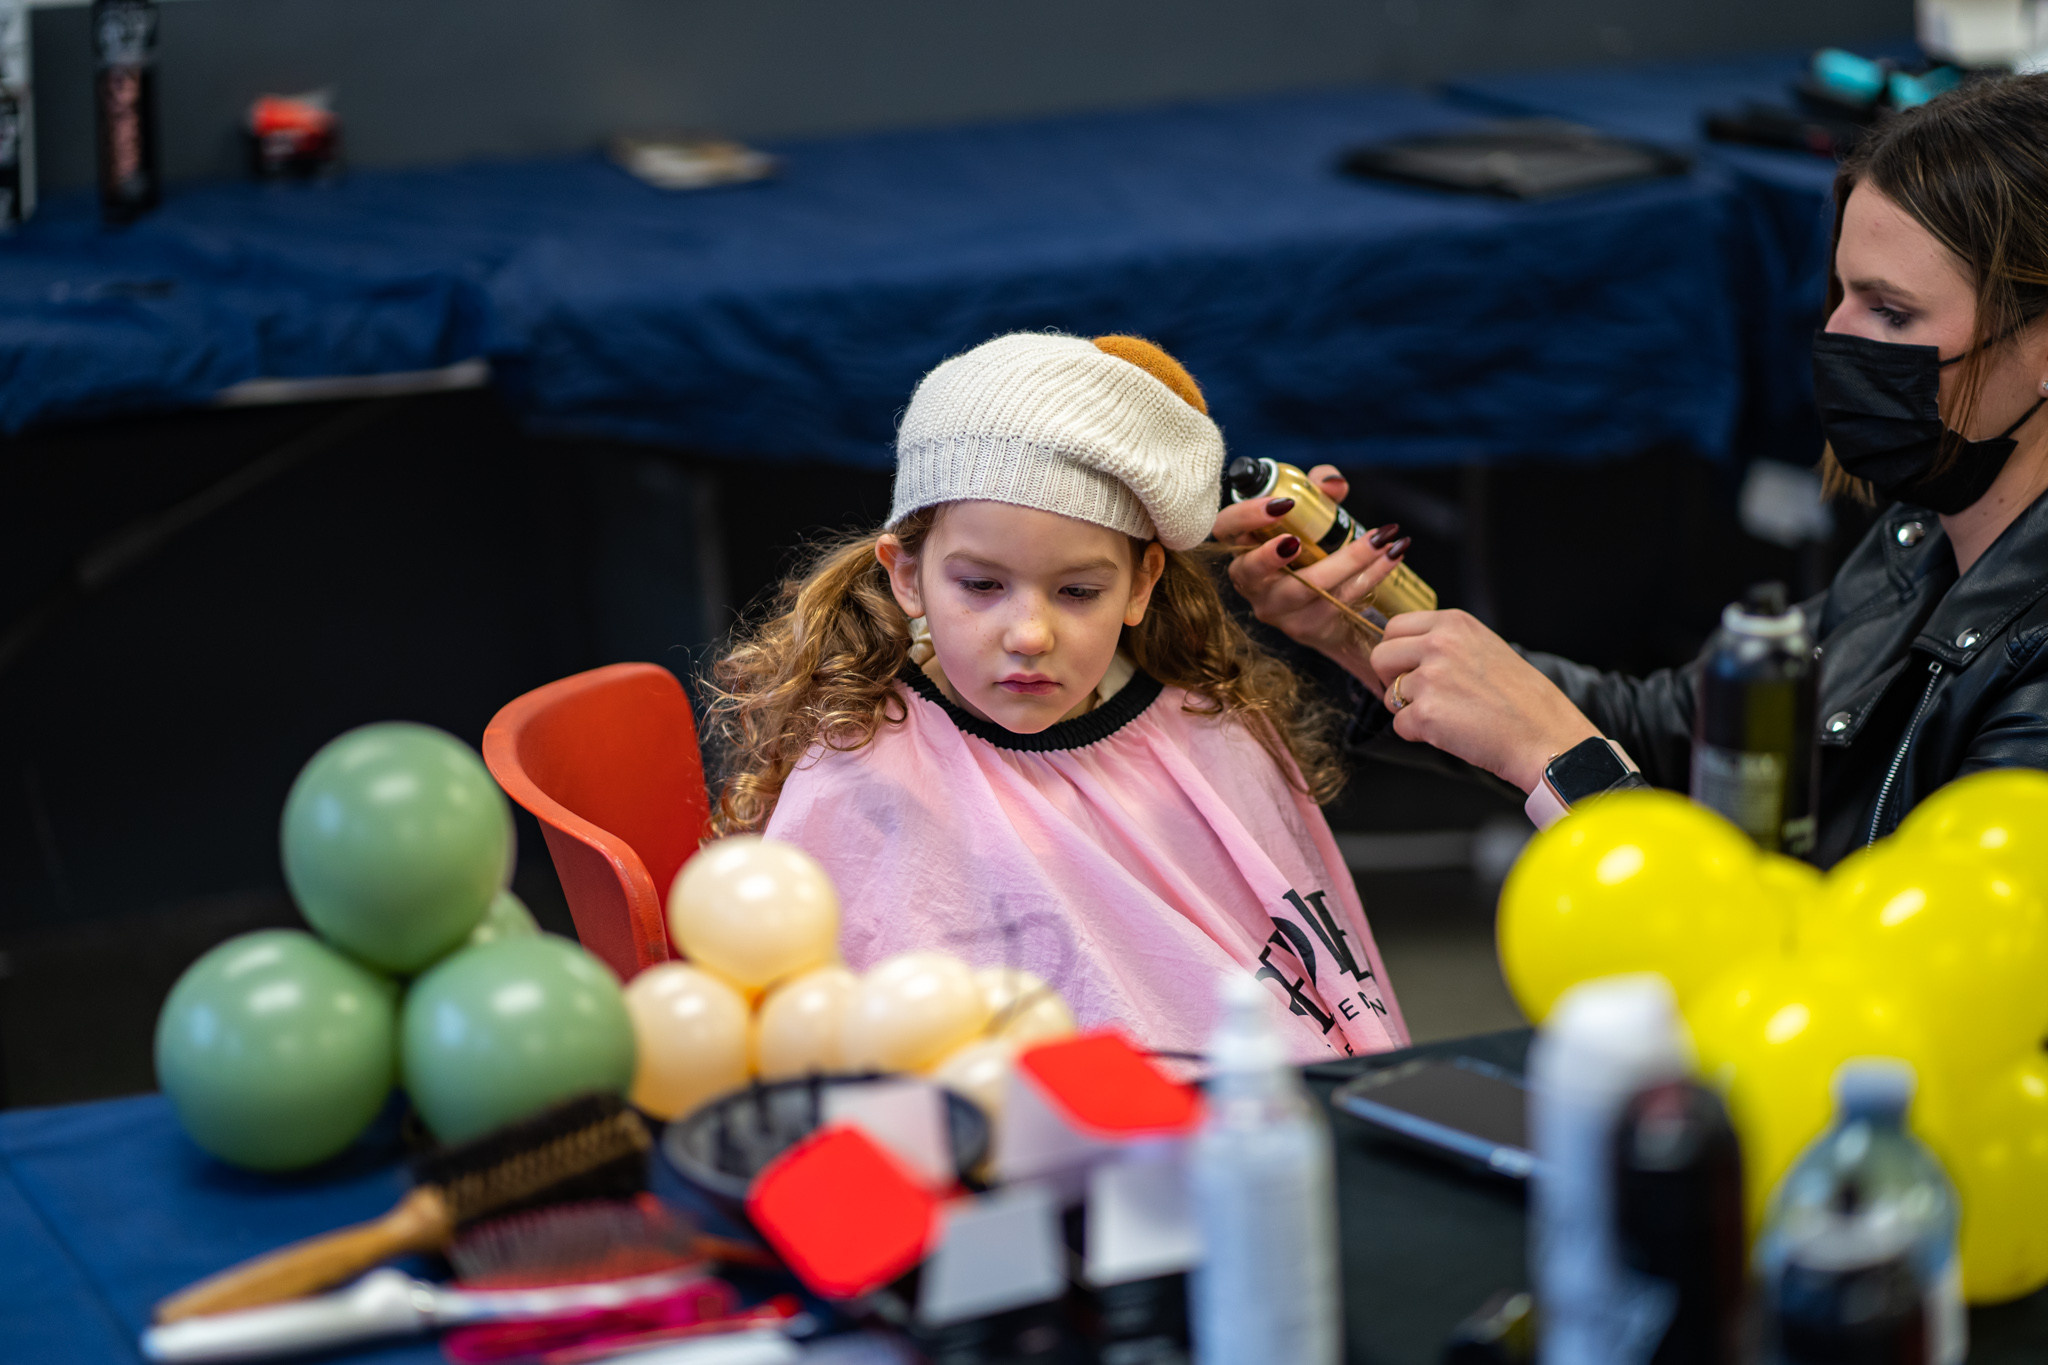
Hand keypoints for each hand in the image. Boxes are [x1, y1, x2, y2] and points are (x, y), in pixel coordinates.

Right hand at [1214, 465, 1404, 690]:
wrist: (1331, 608)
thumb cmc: (1312, 551)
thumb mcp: (1312, 516)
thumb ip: (1318, 492)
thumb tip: (1332, 484)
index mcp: (1243, 547)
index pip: (1226, 529)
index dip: (1246, 517)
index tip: (1280, 504)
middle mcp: (1251, 583)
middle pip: (1254, 571)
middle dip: (1273, 556)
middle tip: (1298, 540)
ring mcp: (1277, 610)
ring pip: (1306, 588)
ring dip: (1349, 560)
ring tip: (1383, 538)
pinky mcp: (1306, 628)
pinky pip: (1339, 600)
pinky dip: (1371, 575)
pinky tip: (1393, 555)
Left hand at [1367, 609, 1602, 792]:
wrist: (1545, 735)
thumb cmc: (1521, 698)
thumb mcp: (1485, 647)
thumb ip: (1446, 642)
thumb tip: (1405, 650)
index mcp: (1454, 623)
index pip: (1394, 627)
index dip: (1397, 653)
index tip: (1409, 669)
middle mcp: (1439, 644)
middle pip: (1380, 657)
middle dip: (1390, 680)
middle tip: (1418, 696)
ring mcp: (1430, 678)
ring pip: (1389, 696)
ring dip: (1410, 710)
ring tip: (1448, 715)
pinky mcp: (1426, 713)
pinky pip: (1399, 726)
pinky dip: (1418, 735)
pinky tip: (1450, 732)